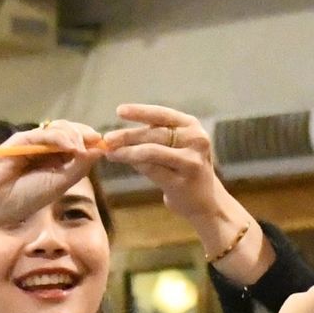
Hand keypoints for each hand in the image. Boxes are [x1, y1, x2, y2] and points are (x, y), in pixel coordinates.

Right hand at [0, 119, 100, 260]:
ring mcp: (33, 143)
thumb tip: (99, 151)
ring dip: (74, 135)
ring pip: (59, 129)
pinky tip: (71, 147)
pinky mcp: (21, 139)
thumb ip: (78, 167)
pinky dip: (60, 138)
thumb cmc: (24, 198)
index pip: (78, 145)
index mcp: (55, 162)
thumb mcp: (60, 184)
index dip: (92, 143)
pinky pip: (44, 133)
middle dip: (86, 134)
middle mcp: (45, 150)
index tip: (107, 145)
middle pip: (71, 132)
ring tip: (81, 148)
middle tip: (99, 140)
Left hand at [100, 103, 230, 230]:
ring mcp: (191, 162)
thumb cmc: (184, 169)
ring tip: (111, 153)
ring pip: (151, 151)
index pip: (163, 114)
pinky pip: (152, 170)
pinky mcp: (182, 182)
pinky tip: (123, 162)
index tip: (119, 111)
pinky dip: (135, 165)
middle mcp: (196, 141)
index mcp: (192, 126)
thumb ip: (153, 138)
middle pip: (154, 134)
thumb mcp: (176, 146)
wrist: (205, 201)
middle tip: (108, 139)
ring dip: (127, 152)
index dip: (140, 111)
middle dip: (128, 135)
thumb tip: (117, 137)